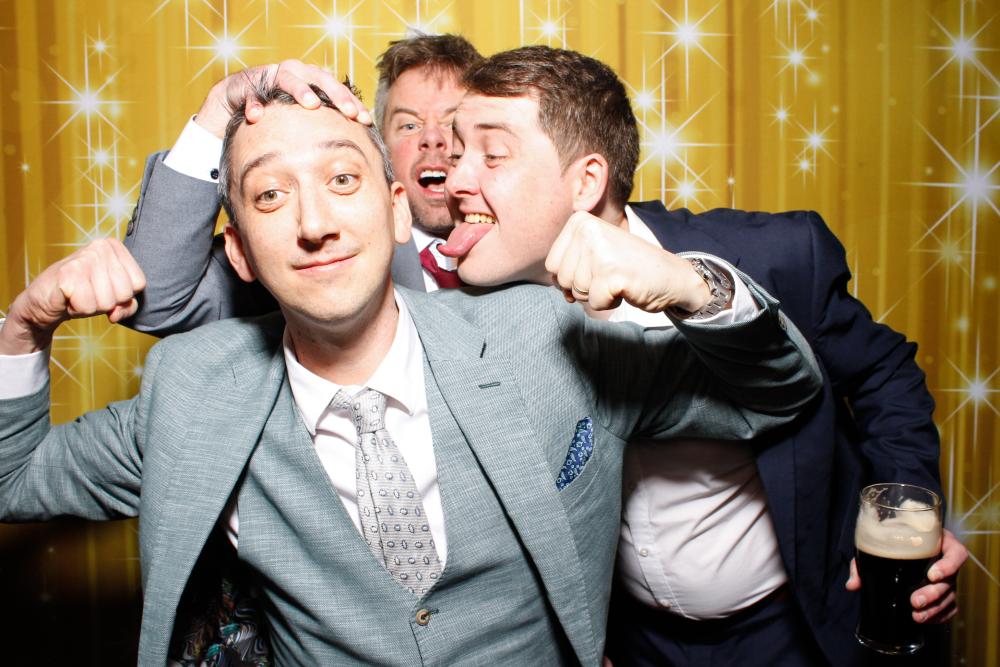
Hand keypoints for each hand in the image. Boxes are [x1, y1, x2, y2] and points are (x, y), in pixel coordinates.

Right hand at [0, 239, 145, 354]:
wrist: (44, 299)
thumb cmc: (82, 294)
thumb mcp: (113, 299)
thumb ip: (127, 306)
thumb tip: (115, 314)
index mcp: (115, 247)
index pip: (139, 284)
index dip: (123, 296)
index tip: (104, 289)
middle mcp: (101, 247)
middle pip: (124, 294)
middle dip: (106, 303)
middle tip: (88, 293)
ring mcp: (85, 258)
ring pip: (107, 303)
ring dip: (91, 307)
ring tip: (78, 295)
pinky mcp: (68, 273)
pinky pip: (88, 307)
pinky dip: (77, 309)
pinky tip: (68, 298)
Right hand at [194, 59, 371, 137]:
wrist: (238, 97)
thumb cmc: (280, 109)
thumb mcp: (304, 114)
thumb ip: (325, 121)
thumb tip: (354, 140)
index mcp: (312, 78)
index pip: (337, 88)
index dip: (352, 102)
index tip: (365, 119)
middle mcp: (295, 72)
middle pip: (319, 78)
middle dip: (336, 95)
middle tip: (348, 112)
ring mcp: (270, 75)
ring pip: (287, 78)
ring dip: (301, 90)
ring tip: (312, 104)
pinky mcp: (247, 84)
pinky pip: (251, 94)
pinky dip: (255, 104)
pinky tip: (258, 116)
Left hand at [544, 211, 710, 311]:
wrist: (671, 276)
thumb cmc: (630, 266)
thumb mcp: (594, 252)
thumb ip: (569, 263)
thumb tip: (557, 288)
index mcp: (579, 222)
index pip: (552, 265)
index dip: (572, 276)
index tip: (596, 267)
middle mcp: (587, 231)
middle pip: (562, 280)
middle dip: (584, 286)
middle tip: (610, 274)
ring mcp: (600, 251)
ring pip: (577, 292)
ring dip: (597, 294)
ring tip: (618, 279)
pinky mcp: (611, 274)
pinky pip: (594, 303)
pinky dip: (609, 303)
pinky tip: (625, 288)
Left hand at [846, 528, 966, 623]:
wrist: (897, 537)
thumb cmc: (892, 536)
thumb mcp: (881, 539)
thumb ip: (865, 559)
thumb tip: (852, 585)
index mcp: (939, 541)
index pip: (956, 553)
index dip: (949, 565)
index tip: (931, 575)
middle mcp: (947, 560)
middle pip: (951, 580)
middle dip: (934, 594)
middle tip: (915, 602)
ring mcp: (948, 577)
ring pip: (950, 596)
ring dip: (935, 609)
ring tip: (917, 616)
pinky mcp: (945, 591)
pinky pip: (950, 606)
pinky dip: (940, 615)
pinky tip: (927, 620)